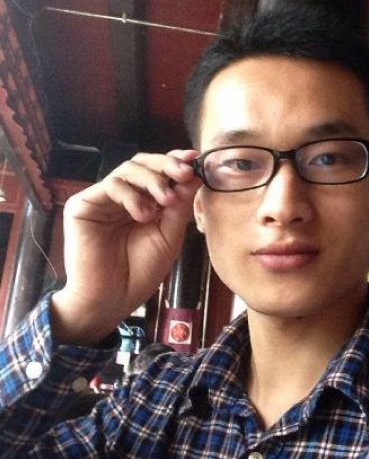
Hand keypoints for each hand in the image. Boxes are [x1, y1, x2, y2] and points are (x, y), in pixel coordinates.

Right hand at [51, 149, 201, 345]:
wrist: (112, 300)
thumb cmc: (140, 273)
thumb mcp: (169, 236)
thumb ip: (179, 207)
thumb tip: (194, 175)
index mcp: (144, 202)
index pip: (158, 172)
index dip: (175, 161)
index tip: (195, 159)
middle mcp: (122, 197)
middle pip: (143, 163)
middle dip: (167, 164)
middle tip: (184, 173)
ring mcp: (102, 199)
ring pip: (128, 169)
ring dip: (153, 180)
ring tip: (166, 201)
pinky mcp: (83, 205)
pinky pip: (111, 185)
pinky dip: (132, 195)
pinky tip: (144, 215)